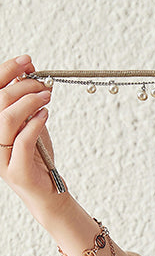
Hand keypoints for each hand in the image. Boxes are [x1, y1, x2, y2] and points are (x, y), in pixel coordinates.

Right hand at [0, 54, 65, 222]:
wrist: (49, 193)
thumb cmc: (38, 158)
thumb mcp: (30, 124)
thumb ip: (25, 103)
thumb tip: (27, 73)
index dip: (6, 71)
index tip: (27, 61)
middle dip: (22, 86)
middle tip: (43, 84)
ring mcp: (0, 156)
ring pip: (5, 119)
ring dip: (28, 102)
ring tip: (46, 96)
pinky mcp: (15, 171)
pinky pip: (22, 141)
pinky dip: (35, 124)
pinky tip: (46, 115)